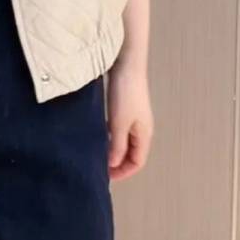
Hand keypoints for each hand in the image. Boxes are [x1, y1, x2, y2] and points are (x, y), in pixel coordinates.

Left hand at [106, 60, 153, 180]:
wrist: (126, 63)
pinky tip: (97, 131)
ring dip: (112, 147)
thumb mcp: (119, 123)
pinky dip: (110, 134)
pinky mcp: (125, 105)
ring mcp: (134, 115)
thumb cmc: (125, 94)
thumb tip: (113, 164)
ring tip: (95, 150)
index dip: (122, 172)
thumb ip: (116, 145)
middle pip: (131, 152)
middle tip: (98, 165)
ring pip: (124, 139)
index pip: (137, 162)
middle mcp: (141, 127)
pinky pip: (119, 127)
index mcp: (144, 134)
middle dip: (117, 162)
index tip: (105, 176)